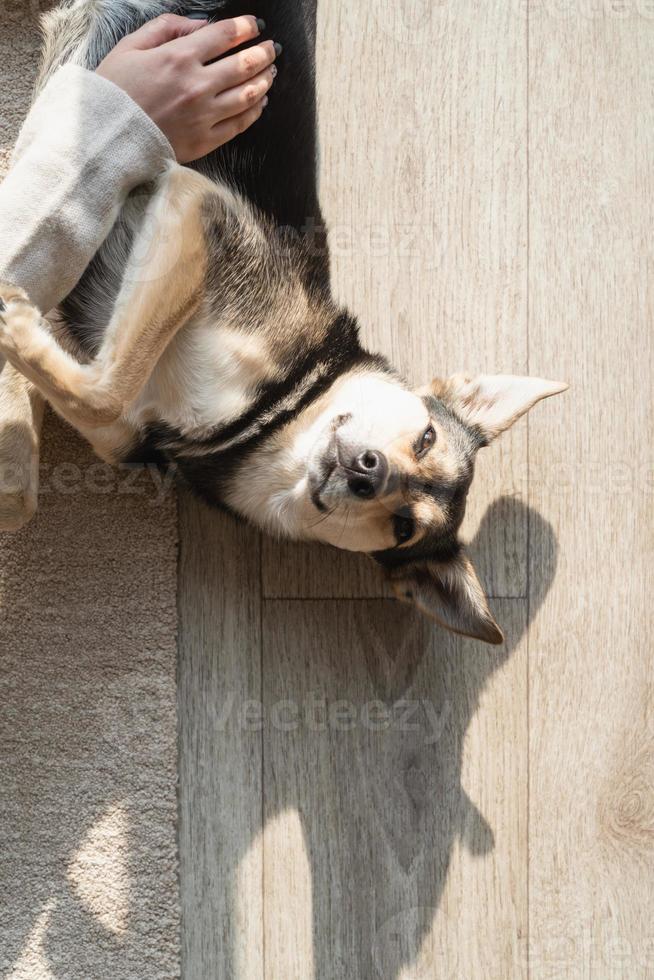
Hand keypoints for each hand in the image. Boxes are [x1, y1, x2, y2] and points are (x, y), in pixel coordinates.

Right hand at [97, 14, 278, 162]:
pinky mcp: (206, 140)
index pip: (225, 35)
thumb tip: (200, 25)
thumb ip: (167, 28)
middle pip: (244, 65)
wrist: (107, 136)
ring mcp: (204, 115)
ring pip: (248, 95)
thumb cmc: (115, 89)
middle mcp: (197, 85)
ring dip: (265, 80)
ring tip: (270, 72)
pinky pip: (240, 124)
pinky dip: (255, 110)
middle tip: (272, 48)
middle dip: (264, 53)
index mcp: (179, 57)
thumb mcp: (132, 46)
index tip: (255, 25)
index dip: (245, 27)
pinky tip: (260, 101)